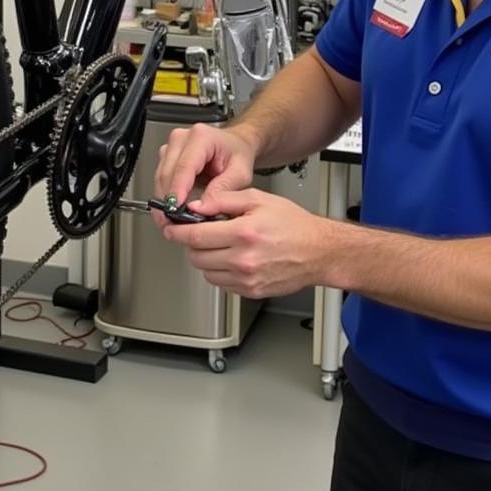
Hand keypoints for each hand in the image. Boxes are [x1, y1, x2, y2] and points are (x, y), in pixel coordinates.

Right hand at [154, 122, 257, 212]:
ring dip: (164, 201)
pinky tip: (172, 209)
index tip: (175, 209)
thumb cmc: (237, 154)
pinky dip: (165, 196)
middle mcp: (182, 138)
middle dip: (168, 201)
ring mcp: (172, 147)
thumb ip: (223, 189)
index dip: (178, 190)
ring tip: (172, 221)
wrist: (235, 144)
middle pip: (167, 173)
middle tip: (173, 223)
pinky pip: (161, 179)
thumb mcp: (240, 173)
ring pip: (160, 178)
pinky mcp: (167, 157)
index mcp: (201, 137)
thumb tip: (201, 206)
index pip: (184, 166)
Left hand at [161, 187, 330, 298]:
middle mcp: (243, 259)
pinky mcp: (250, 291)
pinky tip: (233, 258)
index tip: (172, 228)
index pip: (196, 236)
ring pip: (206, 272)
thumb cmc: (294, 225)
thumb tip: (197, 206)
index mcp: (244, 233)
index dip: (178, 232)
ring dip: (206, 258)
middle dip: (193, 244)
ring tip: (222, 245)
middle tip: (202, 233)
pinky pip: (221, 283)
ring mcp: (246, 278)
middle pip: (197, 256)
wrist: (318, 251)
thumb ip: (223, 200)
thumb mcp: (259, 199)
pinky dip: (220, 271)